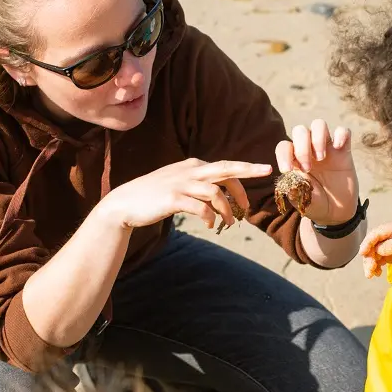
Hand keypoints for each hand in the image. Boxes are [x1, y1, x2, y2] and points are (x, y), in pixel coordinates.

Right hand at [100, 158, 271, 231]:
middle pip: (225, 168)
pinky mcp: (172, 199)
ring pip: (215, 192)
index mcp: (193, 166)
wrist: (125, 203)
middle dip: (247, 170)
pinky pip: (200, 208)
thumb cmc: (155, 196)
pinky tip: (209, 225)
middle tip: (266, 171)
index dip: (244, 173)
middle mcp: (189, 171)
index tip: (261, 176)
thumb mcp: (179, 185)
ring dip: (227, 209)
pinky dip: (209, 217)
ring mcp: (180, 184)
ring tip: (229, 223)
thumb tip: (221, 195)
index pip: (224, 167)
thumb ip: (199, 186)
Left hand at [275, 119, 358, 225]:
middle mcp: (308, 150)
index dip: (283, 154)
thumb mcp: (301, 199)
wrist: (335, 212)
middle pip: (300, 130)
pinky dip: (341, 134)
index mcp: (294, 160)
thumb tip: (288, 175)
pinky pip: (343, 131)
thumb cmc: (314, 203)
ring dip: (317, 138)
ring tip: (321, 158)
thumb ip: (293, 188)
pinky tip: (339, 148)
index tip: (287, 170)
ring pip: (319, 124)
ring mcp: (327, 148)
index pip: (284, 146)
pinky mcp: (344, 150)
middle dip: (302, 147)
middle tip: (307, 168)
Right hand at [360, 222, 391, 277]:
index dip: (368, 242)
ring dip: (371, 263)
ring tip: (372, 274)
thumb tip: (378, 249)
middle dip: (369, 257)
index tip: (362, 253)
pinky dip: (376, 265)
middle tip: (369, 271)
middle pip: (374, 244)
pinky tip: (377, 272)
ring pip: (375, 252)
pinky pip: (381, 259)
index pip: (377, 233)